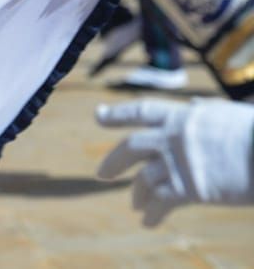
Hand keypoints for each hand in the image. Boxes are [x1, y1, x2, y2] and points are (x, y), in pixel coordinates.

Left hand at [96, 98, 253, 226]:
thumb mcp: (226, 114)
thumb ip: (205, 111)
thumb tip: (194, 104)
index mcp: (183, 115)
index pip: (141, 111)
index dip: (118, 114)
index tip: (98, 116)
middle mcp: (173, 136)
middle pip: (131, 147)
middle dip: (113, 161)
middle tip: (101, 174)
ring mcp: (178, 162)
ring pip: (143, 178)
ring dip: (137, 194)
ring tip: (135, 204)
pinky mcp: (188, 188)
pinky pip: (160, 202)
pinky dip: (151, 213)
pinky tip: (148, 221)